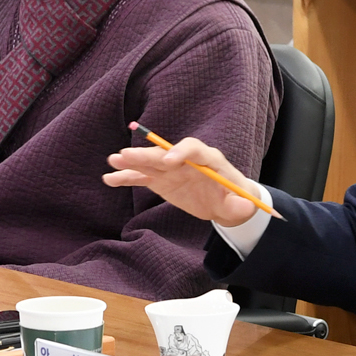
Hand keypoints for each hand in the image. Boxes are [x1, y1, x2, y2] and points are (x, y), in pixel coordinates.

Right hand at [104, 134, 257, 226]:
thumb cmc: (235, 199)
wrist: (225, 201)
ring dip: (131, 162)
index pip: (192, 149)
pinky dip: (127, 178)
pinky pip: (142, 177)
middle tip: (126, 155)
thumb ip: (241, 205)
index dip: (179, 153)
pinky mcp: (162, 180)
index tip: (168, 162)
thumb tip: (245, 207)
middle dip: (146, 155)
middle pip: (164, 154)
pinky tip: (110, 178)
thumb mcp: (241, 204)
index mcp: (207, 159)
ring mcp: (171, 170)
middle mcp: (186, 160)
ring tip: (113, 161)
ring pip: (149, 163)